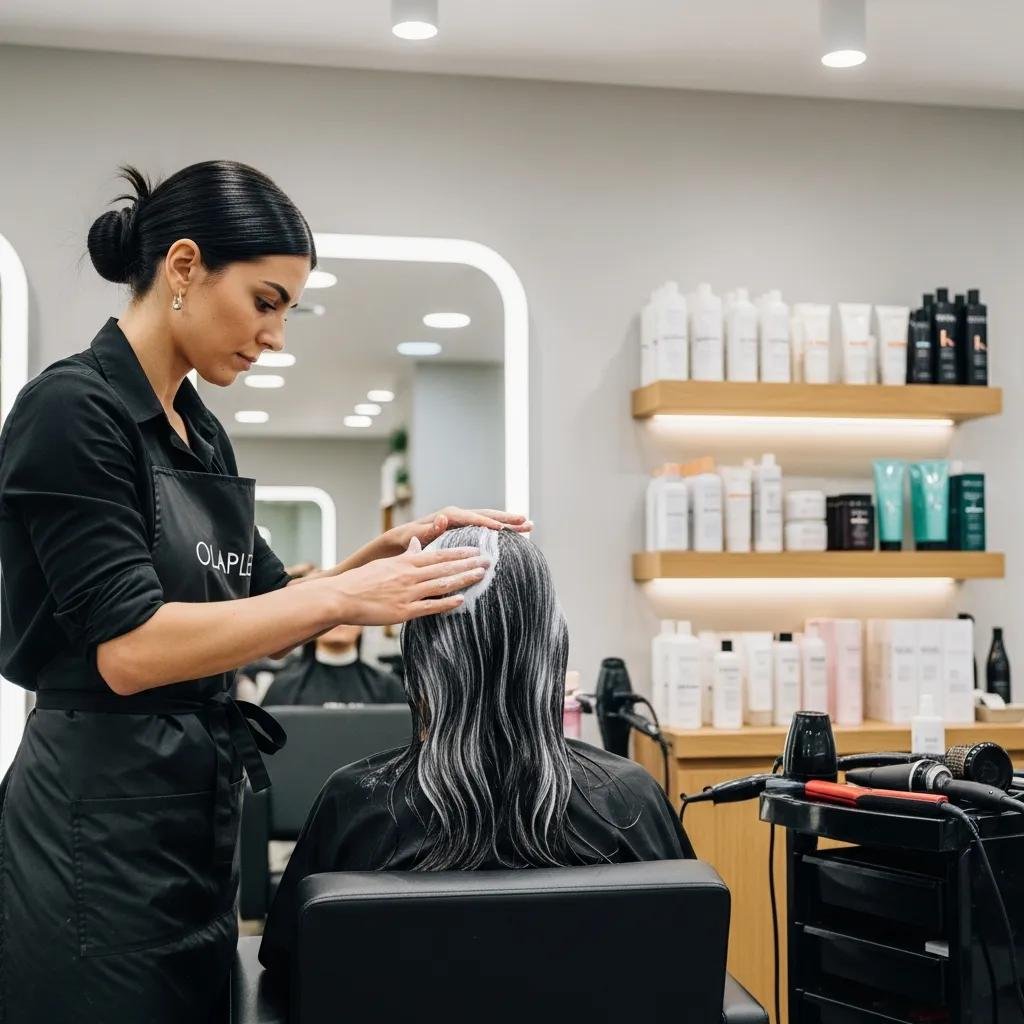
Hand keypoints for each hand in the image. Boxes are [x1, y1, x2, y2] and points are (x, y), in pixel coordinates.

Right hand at [331, 537, 490, 624]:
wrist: (341, 596)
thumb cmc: (361, 580)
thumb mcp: (384, 563)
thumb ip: (404, 555)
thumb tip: (415, 543)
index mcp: (405, 563)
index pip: (438, 555)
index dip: (459, 553)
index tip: (476, 549)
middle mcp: (410, 576)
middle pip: (445, 568)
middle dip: (469, 564)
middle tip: (489, 560)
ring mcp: (408, 594)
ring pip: (441, 585)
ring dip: (463, 579)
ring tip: (481, 575)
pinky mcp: (403, 612)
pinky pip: (430, 607)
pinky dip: (446, 603)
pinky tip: (461, 600)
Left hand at [385, 507, 532, 553]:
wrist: (400, 540)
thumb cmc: (405, 541)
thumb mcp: (413, 537)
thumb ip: (427, 530)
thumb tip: (443, 518)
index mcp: (448, 516)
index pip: (472, 518)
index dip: (487, 523)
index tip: (502, 528)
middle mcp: (458, 515)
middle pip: (487, 514)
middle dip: (506, 518)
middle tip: (526, 521)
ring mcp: (462, 521)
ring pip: (490, 519)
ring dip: (509, 523)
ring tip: (529, 525)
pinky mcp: (464, 529)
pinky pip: (486, 527)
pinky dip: (501, 530)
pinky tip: (515, 535)